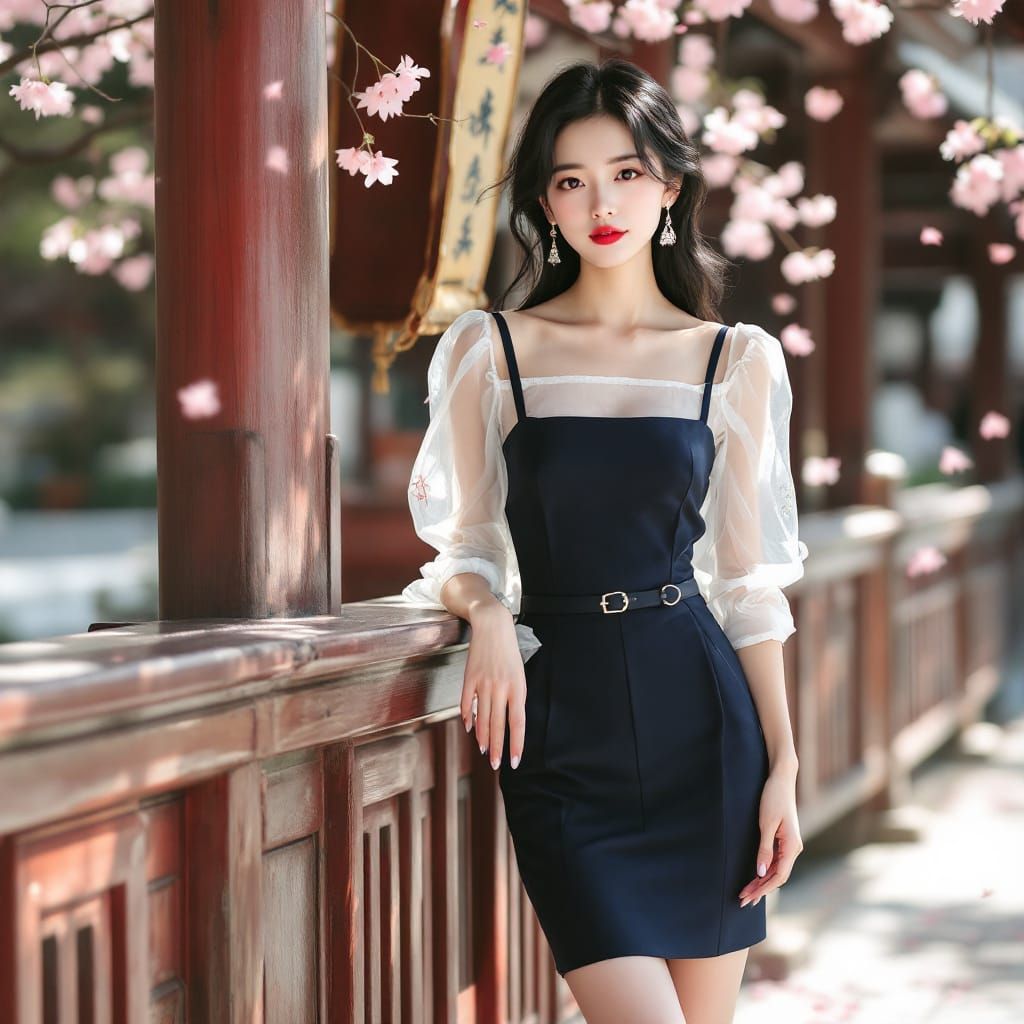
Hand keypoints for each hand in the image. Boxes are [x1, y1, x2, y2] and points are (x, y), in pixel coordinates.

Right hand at [459, 604, 526, 770]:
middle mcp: (500, 688)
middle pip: (498, 725)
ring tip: (484, 752)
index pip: (517, 723)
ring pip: (482, 718)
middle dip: (497, 748)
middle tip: (496, 765)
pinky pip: (466, 703)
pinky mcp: (469, 678)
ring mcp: (483, 684)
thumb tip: (507, 720)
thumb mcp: (519, 674)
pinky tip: (469, 728)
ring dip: (483, 737)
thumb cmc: (509, 651)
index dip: (516, 744)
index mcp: (517, 687)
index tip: (514, 761)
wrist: (492, 625)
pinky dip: (467, 717)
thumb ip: (514, 697)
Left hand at [738, 767, 802, 906]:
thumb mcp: (766, 824)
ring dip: (762, 882)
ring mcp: (790, 844)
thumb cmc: (773, 798)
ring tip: (746, 893)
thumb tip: (761, 872)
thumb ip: (764, 849)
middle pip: (778, 876)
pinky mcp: (784, 839)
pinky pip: (776, 860)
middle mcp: (793, 848)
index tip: (748, 897)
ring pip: (777, 870)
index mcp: (792, 846)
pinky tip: (756, 877)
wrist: (781, 779)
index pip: (779, 876)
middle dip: (760, 889)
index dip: (763, 889)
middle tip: (742, 900)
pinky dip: (765, 870)